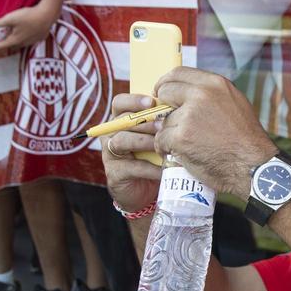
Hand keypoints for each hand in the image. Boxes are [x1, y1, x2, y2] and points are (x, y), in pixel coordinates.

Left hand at [0, 0, 60, 53]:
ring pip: (20, 43)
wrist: (48, 15)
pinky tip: (25, 28)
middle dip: (4, 43)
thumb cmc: (29, 16)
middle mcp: (23, 43)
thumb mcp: (11, 17)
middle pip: (10, 46)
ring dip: (14, 39)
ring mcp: (32, 41)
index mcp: (15, 40)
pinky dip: (24, 36)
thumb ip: (1, 22)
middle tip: (0, 36)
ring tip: (13, 30)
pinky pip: (28, 39)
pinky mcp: (39, 37)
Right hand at [102, 93, 164, 213]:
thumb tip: (179, 105)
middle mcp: (111, 134)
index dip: (133, 100)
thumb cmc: (154, 157)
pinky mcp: (115, 173)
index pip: (119, 103)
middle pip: (122, 120)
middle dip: (144, 121)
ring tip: (163, 145)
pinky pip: (132, 167)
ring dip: (145, 141)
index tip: (152, 101)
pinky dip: (151, 167)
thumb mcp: (157, 137)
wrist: (144, 191)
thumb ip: (160, 122)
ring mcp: (110, 154)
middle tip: (163, 125)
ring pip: (122, 140)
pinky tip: (165, 167)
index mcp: (121, 121)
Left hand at [152, 67, 277, 198]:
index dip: (165, 83)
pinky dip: (166, 148)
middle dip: (163, 107)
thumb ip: (211, 94)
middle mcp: (201, 95)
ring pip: (164, 120)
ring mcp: (190, 116)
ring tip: (185, 144)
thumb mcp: (235, 103)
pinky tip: (178, 153)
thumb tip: (188, 92)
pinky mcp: (181, 137)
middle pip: (165, 92)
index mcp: (215, 84)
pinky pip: (161, 139)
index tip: (161, 92)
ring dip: (169, 132)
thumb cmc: (246, 138)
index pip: (178, 73)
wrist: (253, 165)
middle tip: (167, 120)